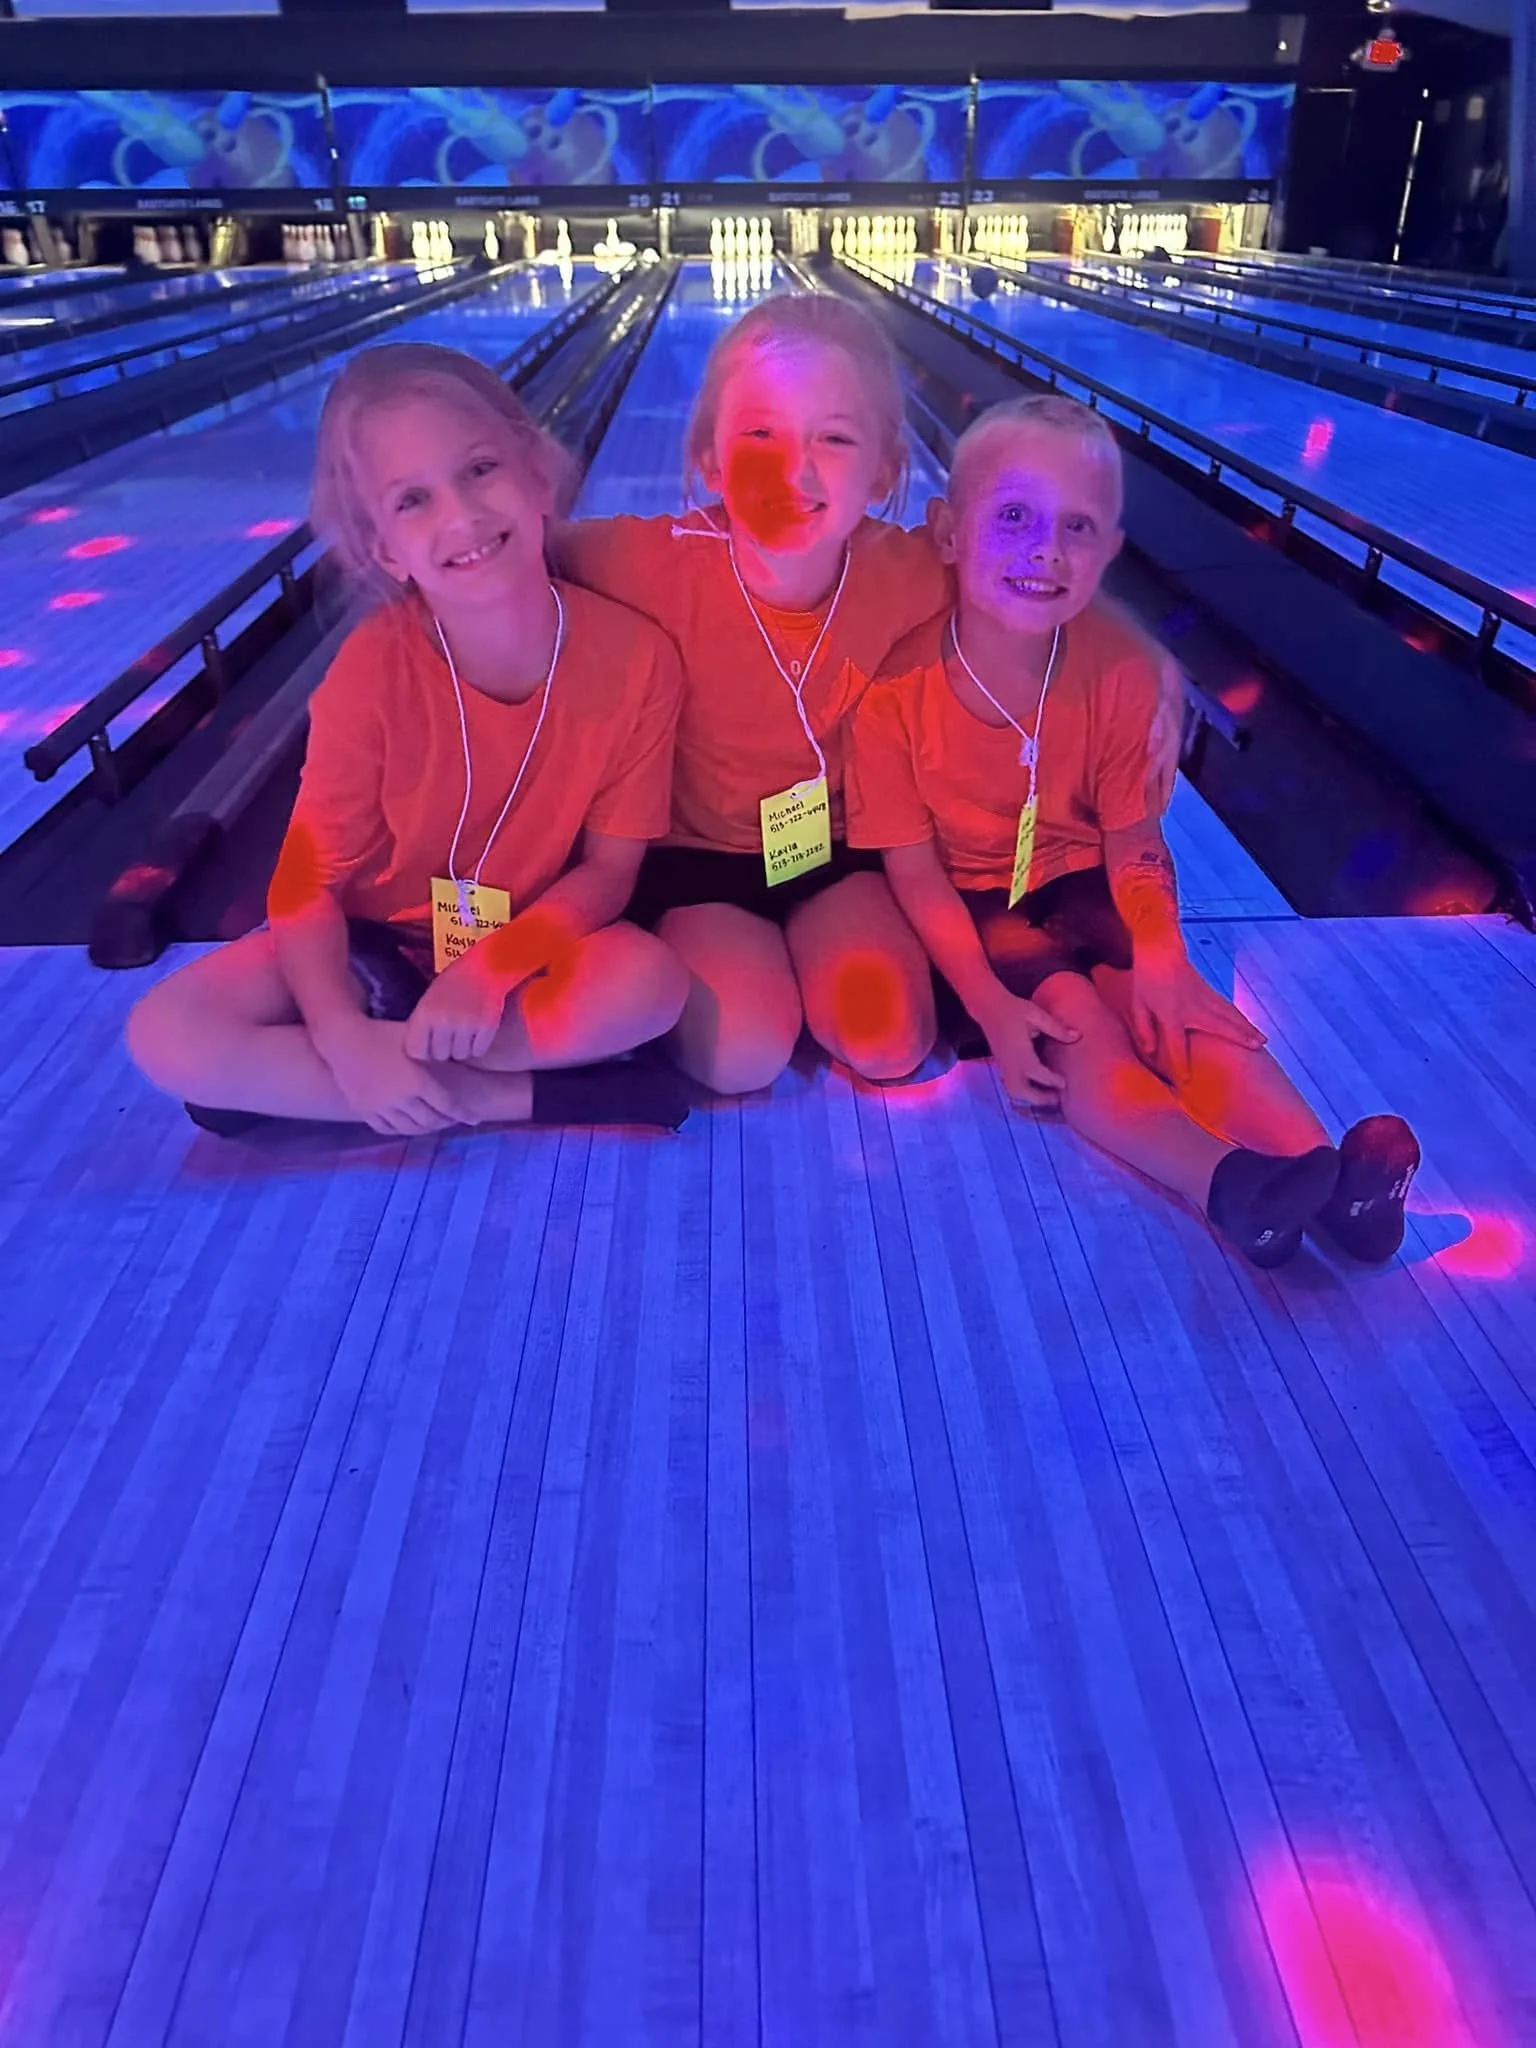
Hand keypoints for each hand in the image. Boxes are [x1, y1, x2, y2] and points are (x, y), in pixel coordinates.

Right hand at [323, 1018, 464, 1136]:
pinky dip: (402, 1129)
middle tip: (453, 1119)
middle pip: (430, 1120)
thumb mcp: (414, 1040)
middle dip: (446, 1122)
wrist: (342, 1039)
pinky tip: (409, 1124)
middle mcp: (401, 1099)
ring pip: (410, 1128)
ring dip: (425, 1128)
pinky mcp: (364, 1111)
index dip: (462, 1114)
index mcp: (417, 1081)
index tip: (474, 1119)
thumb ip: (435, 1053)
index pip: (447, 1105)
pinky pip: (387, 1128)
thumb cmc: (382, 1033)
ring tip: (433, 1123)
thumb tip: (460, 1059)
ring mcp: (380, 1108)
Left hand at [402, 952, 510, 1062]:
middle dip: (445, 1048)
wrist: (483, 968)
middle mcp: (444, 1021)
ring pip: (460, 1056)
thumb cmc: (452, 985)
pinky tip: (477, 1030)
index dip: (423, 1049)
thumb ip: (420, 1026)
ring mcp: (467, 1024)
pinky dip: (478, 1045)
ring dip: (462, 1047)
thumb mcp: (427, 1000)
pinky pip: (478, 1051)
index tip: (429, 1043)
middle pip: (439, 1056)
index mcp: (424, 1013)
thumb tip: (419, 1055)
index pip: (416, 1051)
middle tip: (451, 1033)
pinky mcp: (486, 1027)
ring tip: (465, 1030)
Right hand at [977, 989, 1079, 1108]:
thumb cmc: (1013, 1009)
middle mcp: (1009, 1062)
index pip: (1034, 1071)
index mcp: (1018, 1050)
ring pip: (1014, 1090)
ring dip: (1030, 1097)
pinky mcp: (1002, 1064)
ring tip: (1048, 1096)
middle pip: (1020, 1090)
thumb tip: (1077, 1036)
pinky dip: (1025, 1091)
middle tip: (1057, 1098)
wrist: (988, 1007)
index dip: (1050, 1080)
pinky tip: (1037, 1087)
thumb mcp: (1036, 1014)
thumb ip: (1056, 1027)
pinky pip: (1011, 1084)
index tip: (1064, 1083)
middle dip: (1038, 1098)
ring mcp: (1003, 1065)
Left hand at [1129, 949, 1265, 1084]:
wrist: (1160, 948)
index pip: (1176, 1044)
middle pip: (1219, 1026)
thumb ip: (1144, 1029)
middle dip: (1238, 1038)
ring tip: (1263, 1041)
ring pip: (1229, 1015)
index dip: (1181, 1062)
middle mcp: (1192, 1007)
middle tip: (1257, 1050)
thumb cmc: (1146, 979)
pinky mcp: (1208, 991)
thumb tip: (1150, 1051)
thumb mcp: (1138, 1005)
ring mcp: (1203, 997)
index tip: (1186, 1080)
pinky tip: (1249, 1025)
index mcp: (1171, 1014)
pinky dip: (1240, 1017)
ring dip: (1247, 1028)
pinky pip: (1227, 1007)